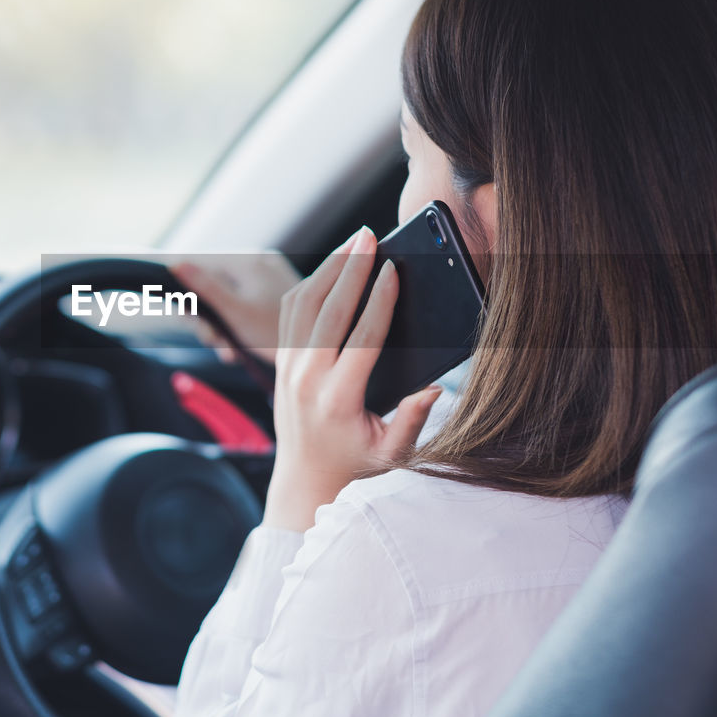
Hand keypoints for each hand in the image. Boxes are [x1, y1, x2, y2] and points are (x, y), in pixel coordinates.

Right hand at [171, 253, 299, 364]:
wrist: (322, 356)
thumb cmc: (280, 335)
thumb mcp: (237, 314)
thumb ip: (206, 288)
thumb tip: (176, 264)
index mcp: (252, 262)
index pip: (203, 262)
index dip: (187, 284)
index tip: (181, 307)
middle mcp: (261, 263)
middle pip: (214, 282)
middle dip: (207, 315)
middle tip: (211, 337)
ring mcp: (268, 280)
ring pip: (226, 298)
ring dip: (220, 326)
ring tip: (228, 350)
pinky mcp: (272, 297)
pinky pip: (242, 306)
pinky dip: (235, 327)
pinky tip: (237, 350)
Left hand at [263, 226, 442, 531]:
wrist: (305, 479)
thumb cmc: (356, 465)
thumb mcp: (393, 454)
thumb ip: (413, 422)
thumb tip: (435, 389)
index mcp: (338, 398)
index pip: (361, 337)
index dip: (379, 300)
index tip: (393, 270)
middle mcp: (307, 379)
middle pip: (329, 309)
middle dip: (351, 269)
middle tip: (370, 237)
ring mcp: (289, 368)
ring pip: (304, 304)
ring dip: (329, 268)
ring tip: (354, 242)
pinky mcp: (281, 362)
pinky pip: (290, 312)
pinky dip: (311, 283)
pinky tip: (331, 266)